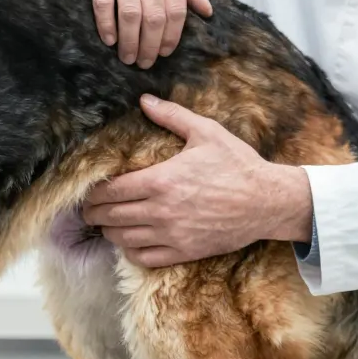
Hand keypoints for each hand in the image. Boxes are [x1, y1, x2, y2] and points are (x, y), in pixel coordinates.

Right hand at [47, 0, 212, 67]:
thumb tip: (207, 12)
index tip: (165, 53)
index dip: (172, 36)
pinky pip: (104, 3)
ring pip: (131, 13)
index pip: (177, 9)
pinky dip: (107, 25)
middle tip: (145, 62)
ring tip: (127, 57)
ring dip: (130, 42)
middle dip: (150, 46)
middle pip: (154, 16)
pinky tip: (109, 39)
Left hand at [81, 95, 312, 267]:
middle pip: (110, 217)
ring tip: (107, 224)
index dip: (94, 193)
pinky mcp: (184, 252)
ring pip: (123, 239)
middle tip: (90, 209)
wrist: (267, 201)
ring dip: (110, 232)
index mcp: (161, 181)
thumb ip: (172, 115)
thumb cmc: (237, 164)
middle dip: (94, 213)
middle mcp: (161, 211)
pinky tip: (131, 241)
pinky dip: (130, 251)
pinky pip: (144, 257)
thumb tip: (144, 100)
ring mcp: (172, 235)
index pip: (111, 191)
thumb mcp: (206, 132)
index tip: (90, 192)